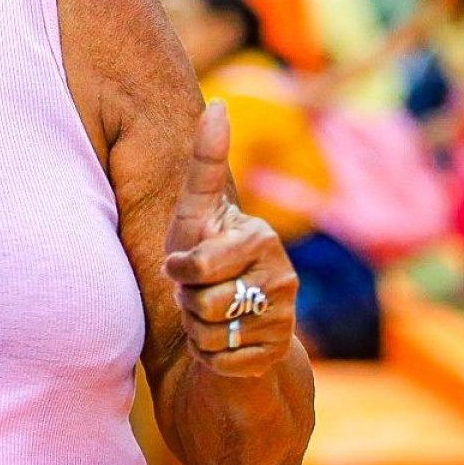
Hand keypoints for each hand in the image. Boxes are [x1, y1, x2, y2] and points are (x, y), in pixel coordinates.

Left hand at [165, 100, 300, 377]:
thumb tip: (217, 104)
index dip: (180, 270)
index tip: (180, 267)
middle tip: (197, 291)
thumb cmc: (204, 255)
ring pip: (210, 333)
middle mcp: (283, 276)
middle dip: (186, 300)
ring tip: (208, 313)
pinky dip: (208, 355)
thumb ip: (206, 162)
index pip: (198, 265)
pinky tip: (221, 341)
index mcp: (262, 237)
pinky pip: (219, 360)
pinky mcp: (275, 354)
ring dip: (195, 328)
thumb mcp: (197, 212)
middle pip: (202, 301)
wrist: (231, 319)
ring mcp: (284, 318)